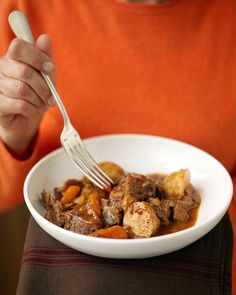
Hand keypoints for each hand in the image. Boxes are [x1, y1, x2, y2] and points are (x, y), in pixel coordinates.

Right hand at [0, 34, 55, 157]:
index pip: (19, 47)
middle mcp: (0, 69)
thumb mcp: (45, 74)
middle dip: (43, 86)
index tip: (49, 68)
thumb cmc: (36, 93)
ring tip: (40, 103)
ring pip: (21, 89)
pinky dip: (32, 109)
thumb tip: (45, 38)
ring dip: (38, 99)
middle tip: (49, 95)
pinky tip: (32, 110)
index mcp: (12, 58)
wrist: (25, 119)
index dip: (37, 57)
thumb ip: (45, 57)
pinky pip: (19, 104)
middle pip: (24, 71)